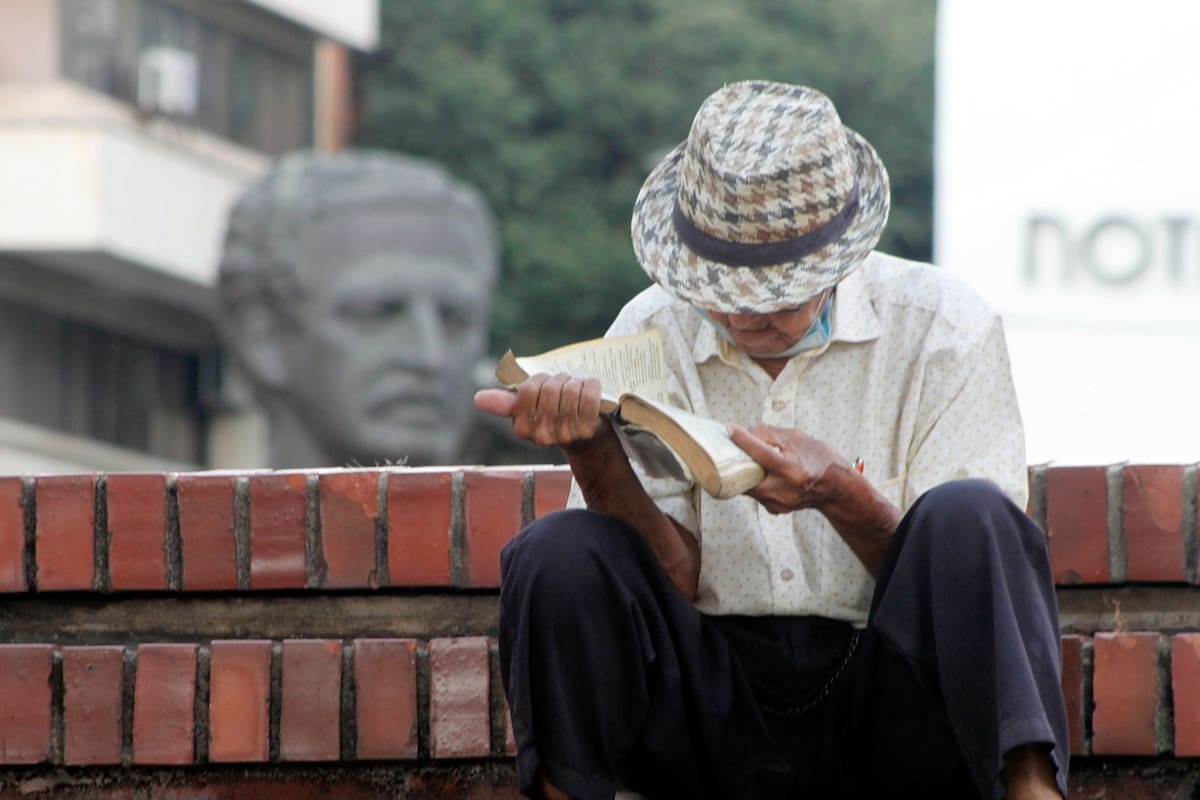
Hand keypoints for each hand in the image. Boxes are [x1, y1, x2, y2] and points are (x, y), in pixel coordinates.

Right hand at [474, 373, 607, 450]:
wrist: (586, 438)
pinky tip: (590, 390)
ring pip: (569, 390)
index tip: (545, 383)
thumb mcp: (529, 409)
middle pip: (550, 388)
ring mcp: (565, 435)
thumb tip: (478, 398)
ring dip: (576, 382)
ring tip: (576, 389)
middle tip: (565, 384)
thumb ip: (505, 402)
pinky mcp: (587, 431)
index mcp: (522, 429)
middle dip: (559, 379)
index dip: (539, 380)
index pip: (527, 390)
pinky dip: (591, 385)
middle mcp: (541, 436)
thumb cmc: (555, 415)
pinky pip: (588, 395)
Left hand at [729, 424, 848, 513]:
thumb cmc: (820, 460)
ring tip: (747, 458)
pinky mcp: (774, 508)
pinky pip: (755, 493)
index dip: (742, 439)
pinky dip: (754, 481)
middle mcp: (783, 490)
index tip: (730, 429)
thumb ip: (771, 435)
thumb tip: (745, 432)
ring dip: (744, 472)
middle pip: (745, 475)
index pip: (759, 453)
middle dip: (737, 461)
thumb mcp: (798, 440)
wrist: (836, 489)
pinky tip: (759, 472)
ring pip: (748, 486)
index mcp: (791, 471)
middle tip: (734, 448)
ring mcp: (778, 503)